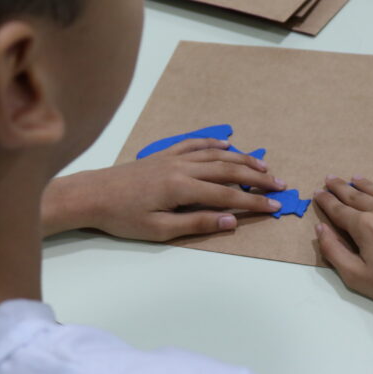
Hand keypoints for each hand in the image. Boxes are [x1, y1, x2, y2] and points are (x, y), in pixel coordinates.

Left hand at [41, 138, 284, 240]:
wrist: (92, 195)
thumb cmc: (122, 217)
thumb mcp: (159, 230)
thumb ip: (196, 224)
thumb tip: (230, 221)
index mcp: (181, 188)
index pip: (227, 195)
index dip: (254, 202)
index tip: (275, 206)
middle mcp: (182, 167)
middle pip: (228, 170)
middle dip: (257, 177)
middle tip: (280, 185)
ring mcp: (173, 157)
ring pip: (216, 154)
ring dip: (242, 158)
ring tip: (263, 165)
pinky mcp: (164, 153)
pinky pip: (195, 144)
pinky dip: (215, 144)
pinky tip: (228, 146)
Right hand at [313, 176, 372, 311]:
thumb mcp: (356, 276)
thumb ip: (333, 250)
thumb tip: (320, 228)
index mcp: (364, 225)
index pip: (338, 209)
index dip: (326, 201)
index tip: (318, 193)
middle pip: (356, 195)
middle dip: (340, 187)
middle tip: (330, 179)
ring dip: (365, 184)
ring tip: (355, 178)